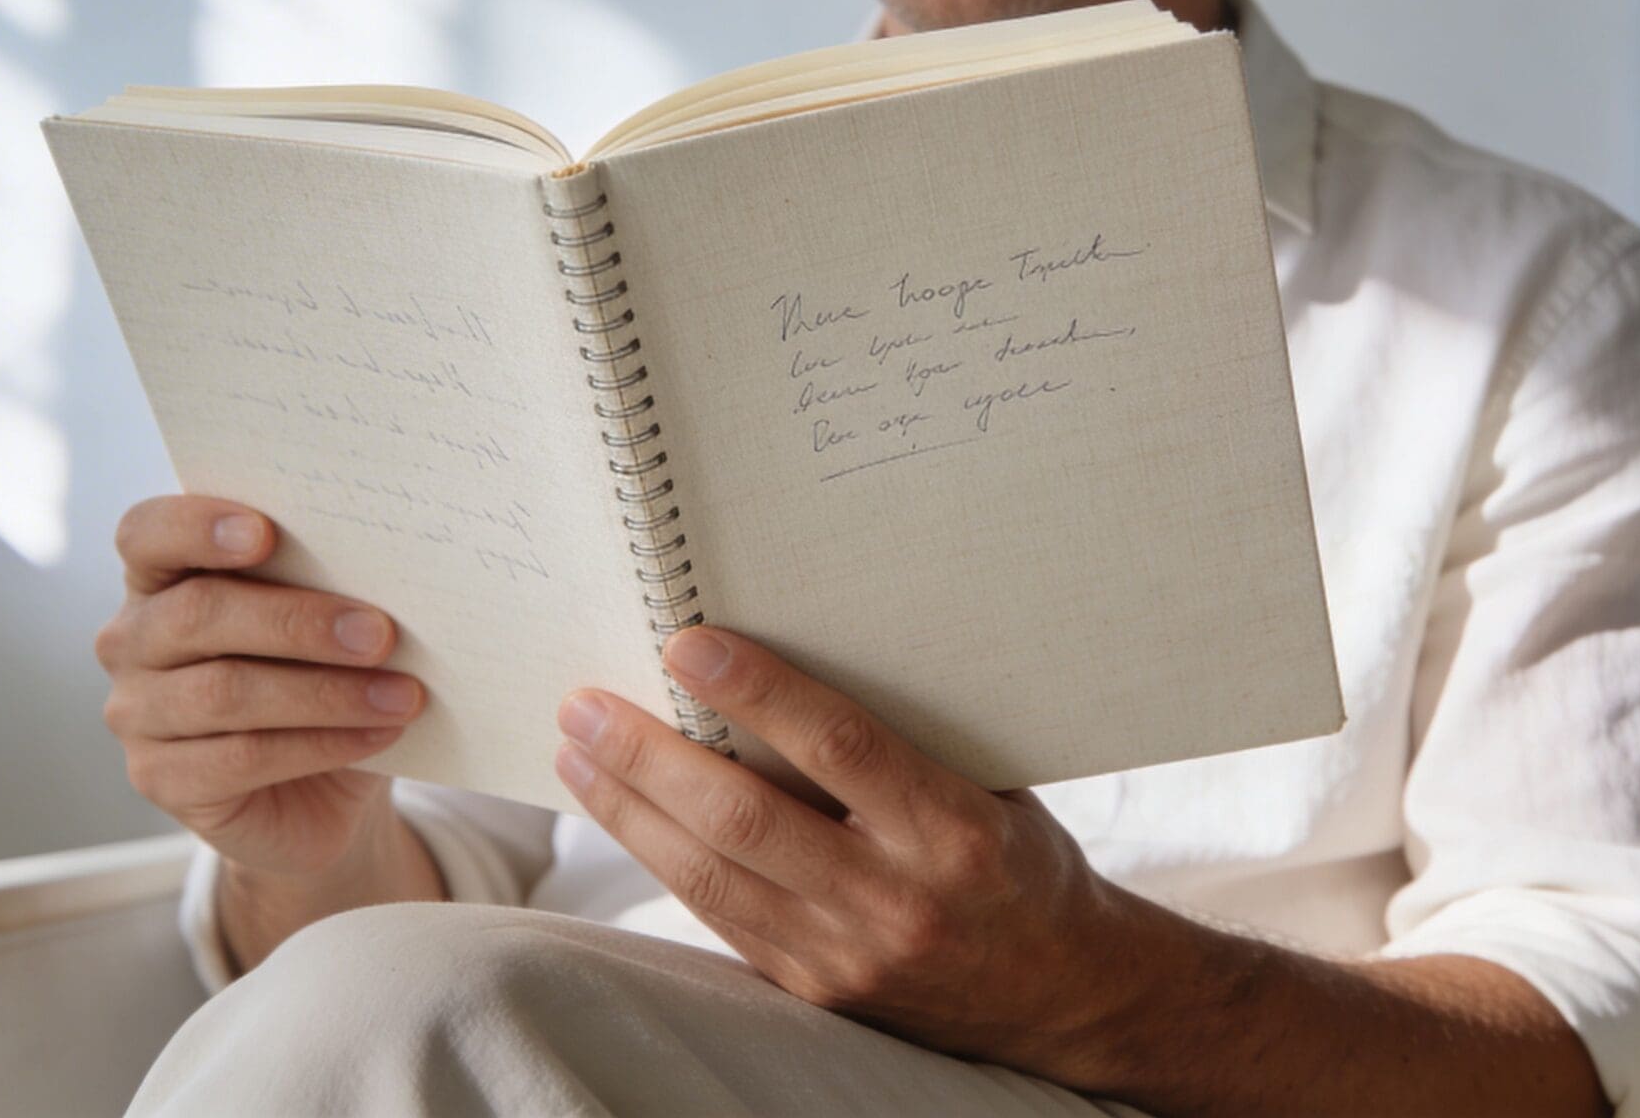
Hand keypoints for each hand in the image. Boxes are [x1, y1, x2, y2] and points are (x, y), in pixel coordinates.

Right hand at [96, 495, 425, 879]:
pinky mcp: (160, 779)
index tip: (266, 532)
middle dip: (296, 622)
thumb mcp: (320, 624)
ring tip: (400, 694)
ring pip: (224, 692)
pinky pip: (243, 757)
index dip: (196, 527)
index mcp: (161, 577)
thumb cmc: (317, 676)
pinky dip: (322, 744)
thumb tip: (383, 568)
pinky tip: (378, 734)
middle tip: (380, 634)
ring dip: (326, 692)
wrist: (319, 789)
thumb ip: (323, 586)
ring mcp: (137, 714)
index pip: (147, 533)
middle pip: (197, 614)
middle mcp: (132, 641)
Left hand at [552, 625, 1155, 1083]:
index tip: (685, 644)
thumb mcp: (990, 785)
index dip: (757, 693)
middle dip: (651, 758)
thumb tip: (795, 646)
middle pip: (747, 820)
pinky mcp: (813, 990)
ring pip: (712, 876)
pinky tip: (623, 814)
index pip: (840, 749)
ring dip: (630, 810)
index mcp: (953, 830)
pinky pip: (719, 916)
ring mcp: (848, 955)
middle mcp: (897, 899)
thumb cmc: (1018, 860)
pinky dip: (661, 859)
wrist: (1063, 994)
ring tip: (576, 751)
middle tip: (586, 703)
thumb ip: (904, 736)